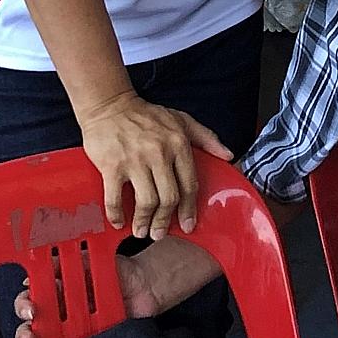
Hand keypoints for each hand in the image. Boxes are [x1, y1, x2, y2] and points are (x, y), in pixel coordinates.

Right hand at [11, 256, 162, 337]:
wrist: (147, 287)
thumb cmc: (119, 271)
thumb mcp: (92, 258)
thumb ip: (71, 260)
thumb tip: (46, 263)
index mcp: (56, 291)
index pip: (30, 300)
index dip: (24, 306)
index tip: (31, 311)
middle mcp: (59, 314)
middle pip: (30, 328)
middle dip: (23, 336)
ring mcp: (72, 333)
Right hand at [79, 92, 230, 239]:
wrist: (109, 105)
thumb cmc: (146, 115)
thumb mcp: (181, 120)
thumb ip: (206, 137)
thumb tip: (228, 155)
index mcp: (178, 143)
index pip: (189, 184)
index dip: (190, 209)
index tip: (188, 224)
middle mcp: (159, 153)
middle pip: (169, 198)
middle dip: (165, 221)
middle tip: (160, 233)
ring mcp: (134, 160)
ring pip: (146, 201)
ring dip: (144, 222)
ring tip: (142, 231)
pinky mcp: (111, 165)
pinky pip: (115, 198)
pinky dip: (117, 215)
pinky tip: (119, 222)